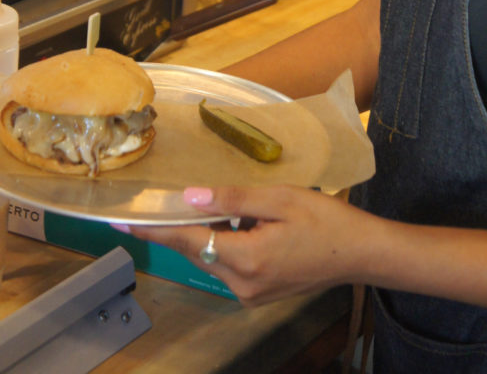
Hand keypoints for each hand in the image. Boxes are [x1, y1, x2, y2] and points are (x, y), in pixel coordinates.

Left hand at [114, 184, 373, 305]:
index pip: (189, 241)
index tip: (122, 221)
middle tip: (160, 202)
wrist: (359, 253)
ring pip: (212, 257)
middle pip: (197, 250)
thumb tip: (191, 197)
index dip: (155, 229)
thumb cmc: (326, 220)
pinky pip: (229, 264)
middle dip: (181, 226)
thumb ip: (233, 198)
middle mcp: (242, 284)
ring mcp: (249, 293)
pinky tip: (243, 223)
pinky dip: (225, 242)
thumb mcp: (280, 198)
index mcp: (246, 259)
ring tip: (220, 205)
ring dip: (208, 232)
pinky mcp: (258, 294)